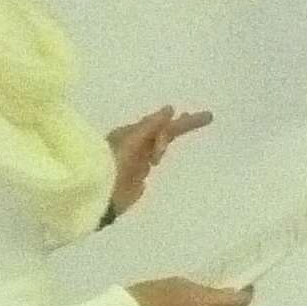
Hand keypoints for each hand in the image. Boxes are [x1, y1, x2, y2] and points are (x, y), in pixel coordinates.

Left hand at [103, 106, 213, 220]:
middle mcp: (136, 145)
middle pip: (164, 133)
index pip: (160, 124)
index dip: (179, 120)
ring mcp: (138, 162)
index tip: (200, 115)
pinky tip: (161, 155)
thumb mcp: (130, 141)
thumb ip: (149, 127)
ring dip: (168, 139)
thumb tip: (169, 110)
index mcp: (132, 134)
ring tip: (182, 126)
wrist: (99, 195)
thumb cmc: (112, 164)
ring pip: (158, 147)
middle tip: (207, 117)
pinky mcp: (138, 179)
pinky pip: (152, 163)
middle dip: (182, 125)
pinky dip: (159, 155)